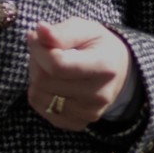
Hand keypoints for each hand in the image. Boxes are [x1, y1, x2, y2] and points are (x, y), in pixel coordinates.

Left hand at [26, 17, 133, 131]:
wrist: (117, 71)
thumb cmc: (97, 46)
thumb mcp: (85, 29)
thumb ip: (62, 32)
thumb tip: (40, 30)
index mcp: (104, 67)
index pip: (57, 65)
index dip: (39, 49)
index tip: (37, 38)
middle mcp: (98, 95)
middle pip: (44, 80)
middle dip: (36, 61)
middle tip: (45, 50)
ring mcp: (88, 113)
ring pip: (38, 94)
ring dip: (36, 76)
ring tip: (50, 66)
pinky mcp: (77, 123)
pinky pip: (40, 107)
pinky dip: (39, 92)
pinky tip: (53, 82)